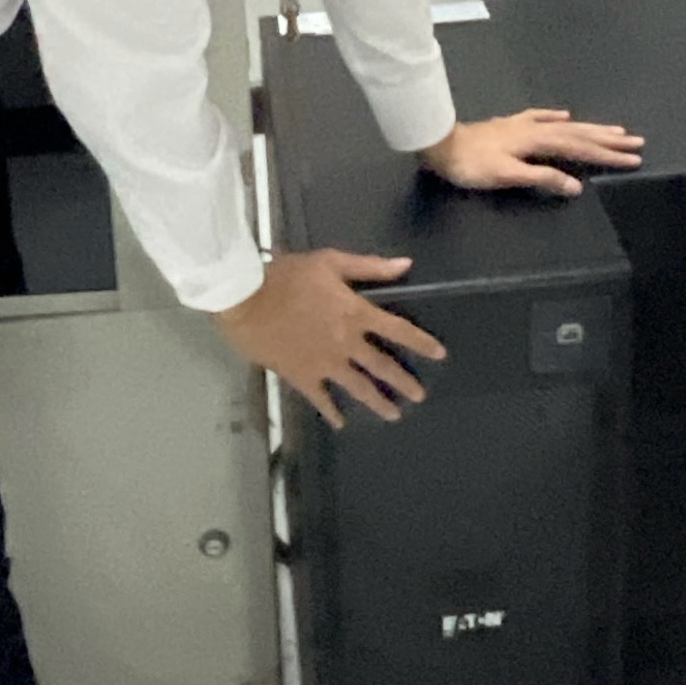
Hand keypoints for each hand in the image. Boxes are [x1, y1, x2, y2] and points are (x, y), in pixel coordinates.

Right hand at [213, 248, 447, 428]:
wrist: (246, 299)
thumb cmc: (286, 275)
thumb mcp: (330, 262)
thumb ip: (369, 267)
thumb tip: (406, 266)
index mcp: (356, 313)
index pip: (398, 330)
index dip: (421, 342)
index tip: (439, 354)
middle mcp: (347, 343)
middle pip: (383, 366)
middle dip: (404, 382)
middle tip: (419, 396)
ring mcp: (326, 364)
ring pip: (359, 388)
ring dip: (378, 402)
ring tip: (394, 415)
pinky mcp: (303, 376)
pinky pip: (322, 399)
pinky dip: (332, 412)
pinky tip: (340, 422)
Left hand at [419, 110, 644, 198]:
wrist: (441, 145)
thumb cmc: (472, 165)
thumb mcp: (509, 176)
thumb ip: (543, 178)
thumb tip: (576, 185)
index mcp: (538, 142)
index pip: (581, 149)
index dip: (608, 155)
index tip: (632, 159)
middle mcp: (536, 129)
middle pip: (580, 134)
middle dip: (609, 140)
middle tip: (636, 143)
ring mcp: (524, 124)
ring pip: (566, 125)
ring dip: (592, 128)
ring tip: (615, 130)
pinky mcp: (511, 124)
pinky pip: (541, 117)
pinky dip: (557, 117)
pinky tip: (566, 116)